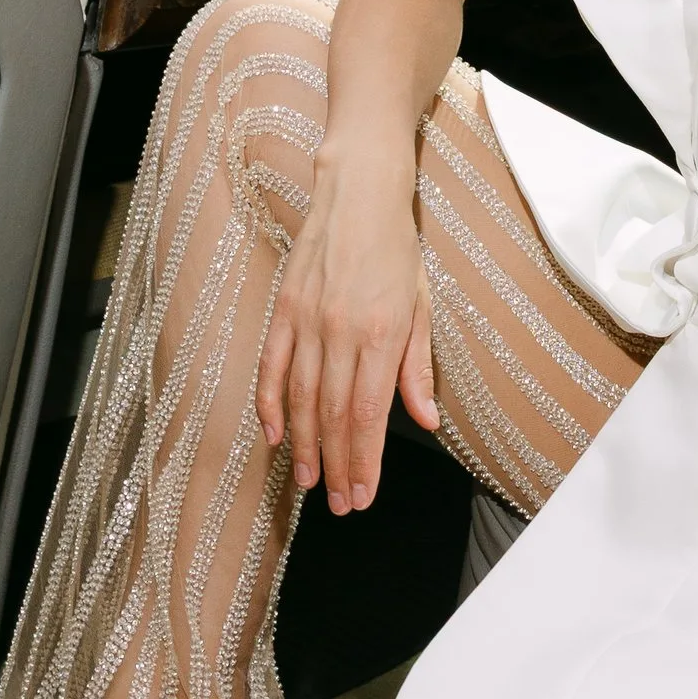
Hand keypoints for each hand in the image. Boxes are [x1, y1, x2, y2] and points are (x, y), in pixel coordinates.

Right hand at [256, 142, 439, 512]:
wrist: (358, 193)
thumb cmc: (397, 250)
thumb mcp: (422, 305)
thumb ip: (418, 368)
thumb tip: (426, 422)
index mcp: (384, 332)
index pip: (368, 414)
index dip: (364, 461)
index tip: (363, 495)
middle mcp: (342, 330)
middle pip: (333, 415)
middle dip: (336, 466)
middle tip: (339, 505)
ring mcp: (307, 319)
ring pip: (301, 399)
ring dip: (304, 446)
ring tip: (308, 483)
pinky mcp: (283, 309)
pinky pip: (271, 367)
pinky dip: (271, 405)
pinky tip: (274, 435)